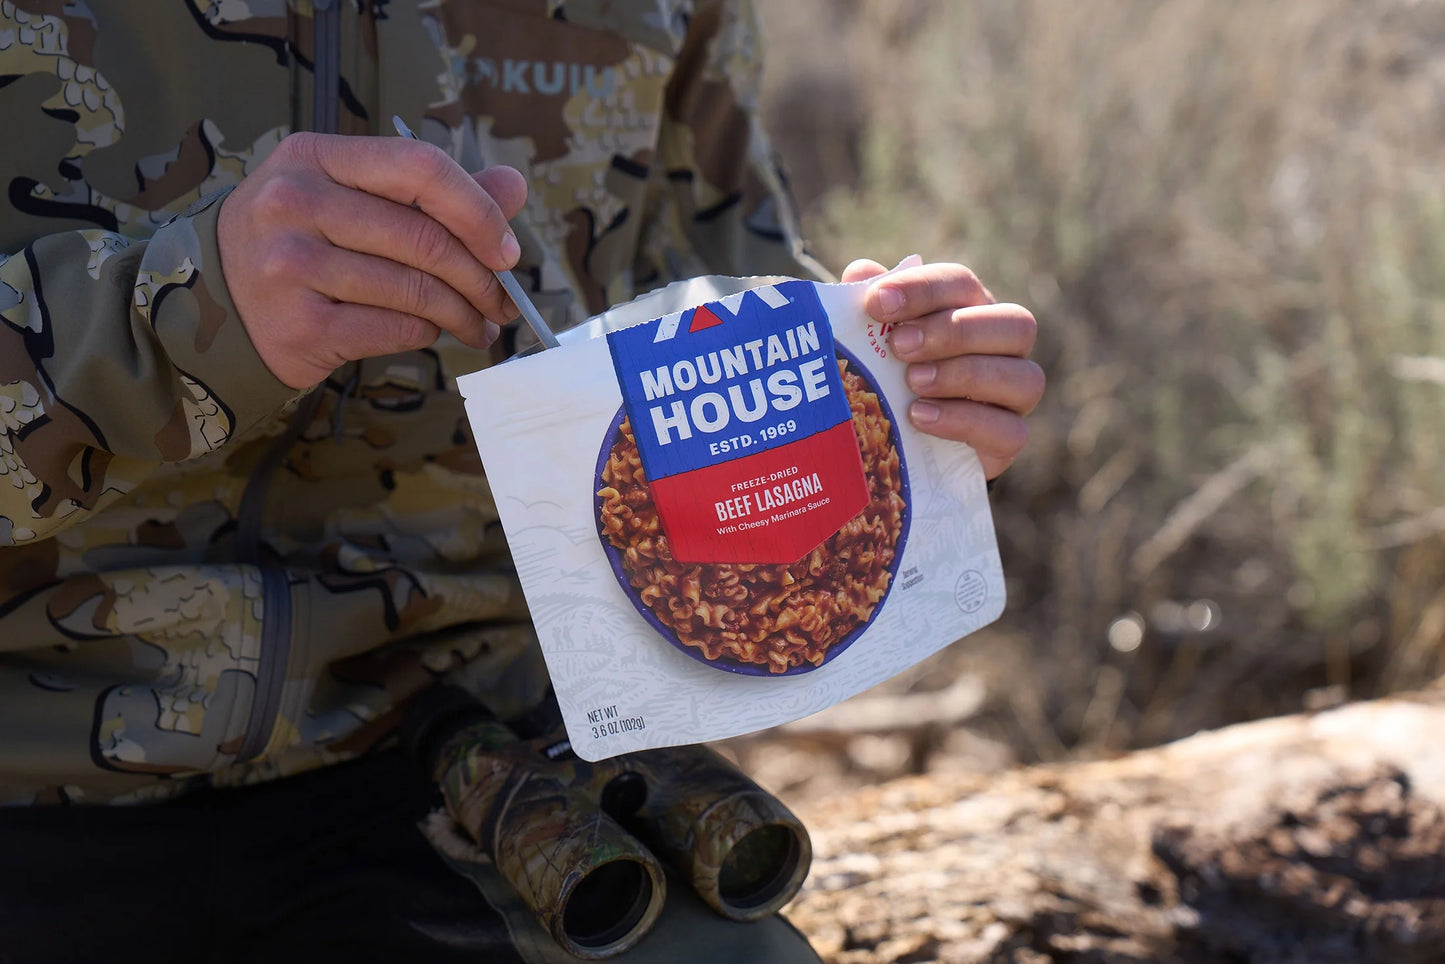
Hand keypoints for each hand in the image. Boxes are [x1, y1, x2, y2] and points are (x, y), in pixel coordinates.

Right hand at [217, 132, 527, 388]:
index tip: (508, 251)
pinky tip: (436, 335)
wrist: (213, 301)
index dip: (478, 210)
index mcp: (315, 157)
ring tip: (479, 326)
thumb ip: (432, 191)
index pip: (420, 167)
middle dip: (481, 278)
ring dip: (463, 315)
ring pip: (415, 290)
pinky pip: (394, 329)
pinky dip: (427, 335)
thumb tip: (513, 185)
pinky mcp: (298, 326)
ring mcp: (291, 267)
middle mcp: (295, 204)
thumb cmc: (301, 241)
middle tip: (504, 303)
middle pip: (424, 239)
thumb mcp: (350, 195)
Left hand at [843, 259, 1043, 479]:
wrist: (894, 439)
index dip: (922, 289)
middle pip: (1015, 323)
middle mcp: (1005, 347)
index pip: (962, 283)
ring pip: (1024, 376)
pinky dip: (963, 420)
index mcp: (972, 309)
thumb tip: (863, 272)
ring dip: (965, 375)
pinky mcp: (1008, 440)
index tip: (877, 303)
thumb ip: (867, 305)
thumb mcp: (870, 340)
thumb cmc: (886, 375)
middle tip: (900, 345)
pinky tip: (920, 416)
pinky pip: (1009, 430)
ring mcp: (1014, 396)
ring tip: (913, 382)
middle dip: (955, 331)